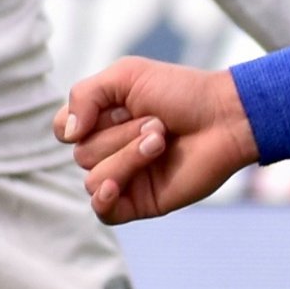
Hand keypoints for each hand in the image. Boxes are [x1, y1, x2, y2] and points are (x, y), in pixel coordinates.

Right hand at [57, 57, 253, 222]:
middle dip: (119, 135)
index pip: (64, 131)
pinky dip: (104, 199)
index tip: (108, 108)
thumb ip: (84, 94)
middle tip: (157, 122)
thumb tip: (68, 133)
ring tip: (162, 141)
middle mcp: (111, 150)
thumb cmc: (182, 92)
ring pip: (94, 179)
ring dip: (128, 156)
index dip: (76, 122)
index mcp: (103, 121)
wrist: (225, 118)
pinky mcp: (142, 202)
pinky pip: (105, 212)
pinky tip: (114, 186)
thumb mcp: (126, 76)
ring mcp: (126, 178)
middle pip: (81, 154)